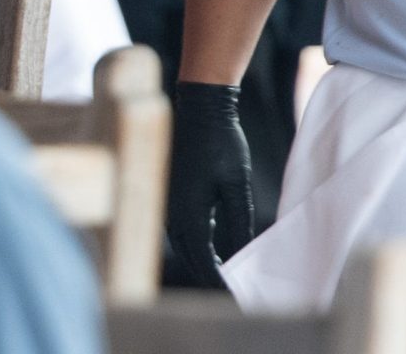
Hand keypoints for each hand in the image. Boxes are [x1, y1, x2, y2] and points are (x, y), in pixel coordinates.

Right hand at [163, 81, 254, 289]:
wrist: (199, 107)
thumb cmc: (221, 142)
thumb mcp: (237, 185)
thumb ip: (239, 222)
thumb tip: (240, 254)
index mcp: (188, 213)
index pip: (204, 262)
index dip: (220, 282)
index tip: (235, 298)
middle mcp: (170, 212)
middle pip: (190, 257)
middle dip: (210, 275)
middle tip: (232, 291)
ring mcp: (165, 202)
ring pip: (182, 243)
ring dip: (201, 258)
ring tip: (223, 272)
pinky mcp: (166, 193)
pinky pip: (178, 228)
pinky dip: (194, 240)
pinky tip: (212, 241)